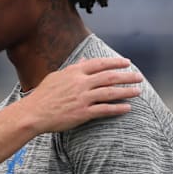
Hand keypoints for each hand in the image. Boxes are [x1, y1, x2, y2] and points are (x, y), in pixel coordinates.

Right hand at [18, 57, 142, 134]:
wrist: (34, 113)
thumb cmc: (43, 95)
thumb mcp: (57, 76)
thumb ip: (73, 68)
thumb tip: (85, 60)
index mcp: (74, 72)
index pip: (99, 64)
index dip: (115, 62)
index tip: (127, 62)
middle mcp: (80, 83)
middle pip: (109, 77)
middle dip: (126, 76)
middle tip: (138, 77)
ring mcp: (82, 98)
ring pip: (110, 93)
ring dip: (126, 91)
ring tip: (138, 91)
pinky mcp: (83, 113)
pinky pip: (104, 109)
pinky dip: (118, 109)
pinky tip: (128, 108)